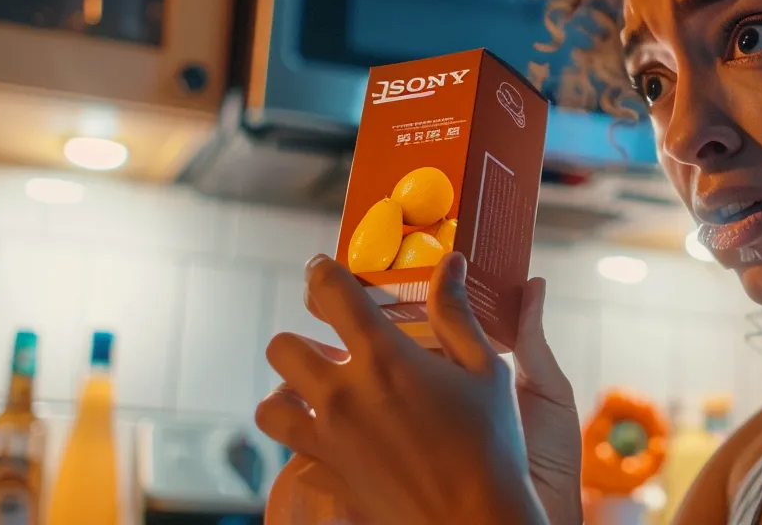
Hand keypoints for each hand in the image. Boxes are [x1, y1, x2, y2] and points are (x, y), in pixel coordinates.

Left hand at [256, 253, 575, 523]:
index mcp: (384, 357)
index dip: (319, 273)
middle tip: (328, 347)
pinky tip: (329, 437)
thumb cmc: (491, 445)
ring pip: (271, 403)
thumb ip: (458, 314)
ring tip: (315, 394)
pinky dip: (300, 439)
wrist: (475, 522)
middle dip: (301, 340)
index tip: (322, 273)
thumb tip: (451, 263)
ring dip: (288, 393)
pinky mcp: (328, 474)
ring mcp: (329, 438)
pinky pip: (290, 450)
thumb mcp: (486, 371)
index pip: (328, 292)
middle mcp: (344, 393)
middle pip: (283, 347)